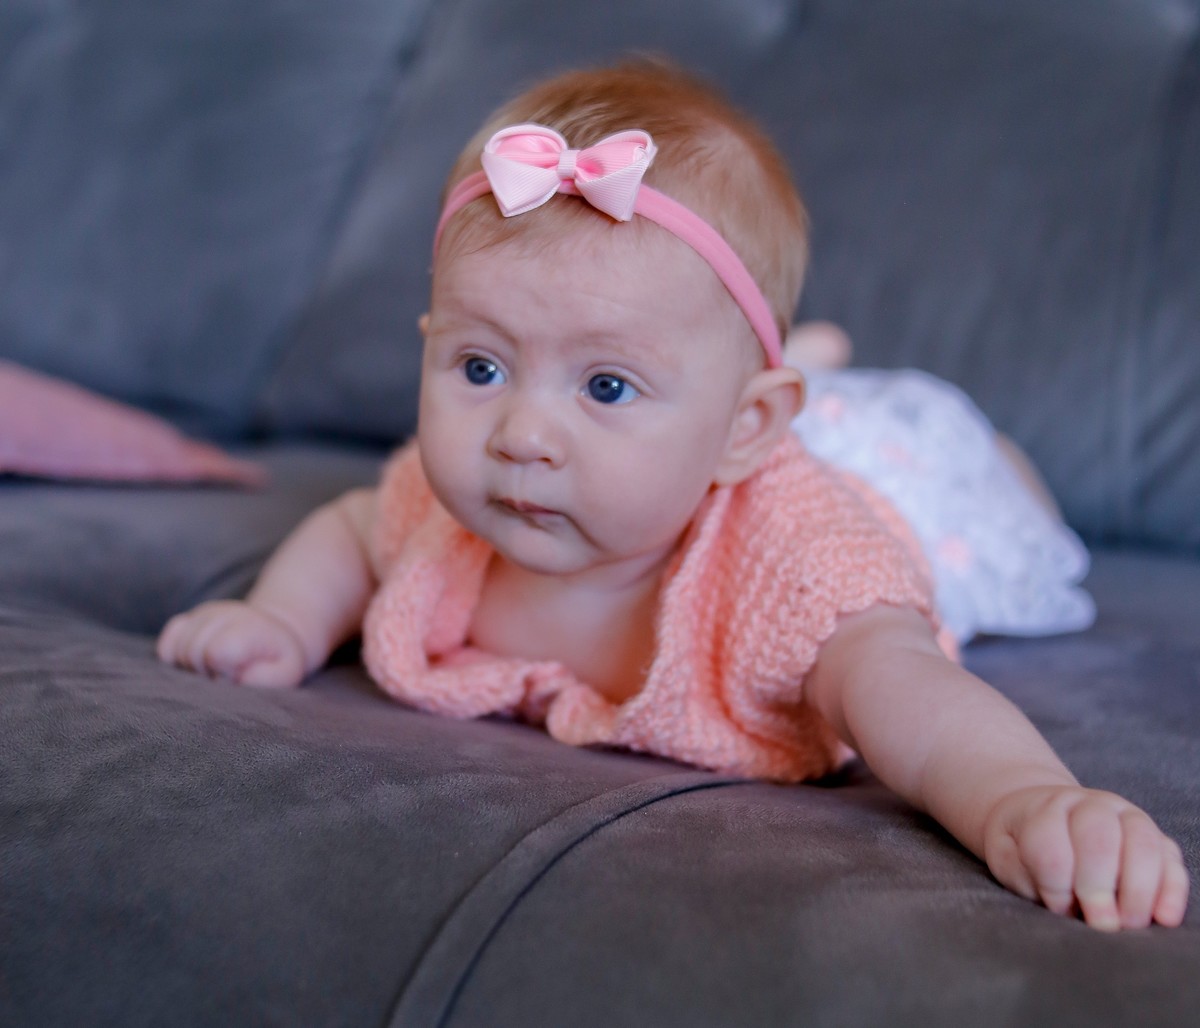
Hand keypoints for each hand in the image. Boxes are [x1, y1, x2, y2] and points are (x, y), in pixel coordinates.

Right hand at [157, 600, 308, 688]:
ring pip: (176, 650)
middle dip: (205, 673)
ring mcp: (203, 615)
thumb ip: (266, 678)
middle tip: (225, 677)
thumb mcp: (287, 672)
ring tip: (214, 670)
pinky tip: (196, 664)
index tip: (235, 677)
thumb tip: (236, 678)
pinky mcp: (187, 621)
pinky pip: (165, 646)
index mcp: (250, 628)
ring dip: (190, 668)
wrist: (272, 633)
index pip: (217, 651)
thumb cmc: (278, 659)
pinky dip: (174, 660)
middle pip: (192, 652)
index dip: (221, 672)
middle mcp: (224, 614)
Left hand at [983, 785, 1188, 930]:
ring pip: (1142, 843)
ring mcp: (1126, 817)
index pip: (1050, 845)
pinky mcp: (1155, 837)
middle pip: (1099, 838)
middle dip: (1099, 886)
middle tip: (1100, 923)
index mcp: (1045, 809)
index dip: (1055, 885)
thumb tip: (1066, 906)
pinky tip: (1164, 917)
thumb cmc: (1021, 844)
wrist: (1044, 814)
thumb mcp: (1005, 855)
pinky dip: (1171, 889)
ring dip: (1138, 890)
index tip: (1058, 908)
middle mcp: (1090, 805)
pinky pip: (1171, 859)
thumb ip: (1025, 875)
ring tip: (1127, 924)